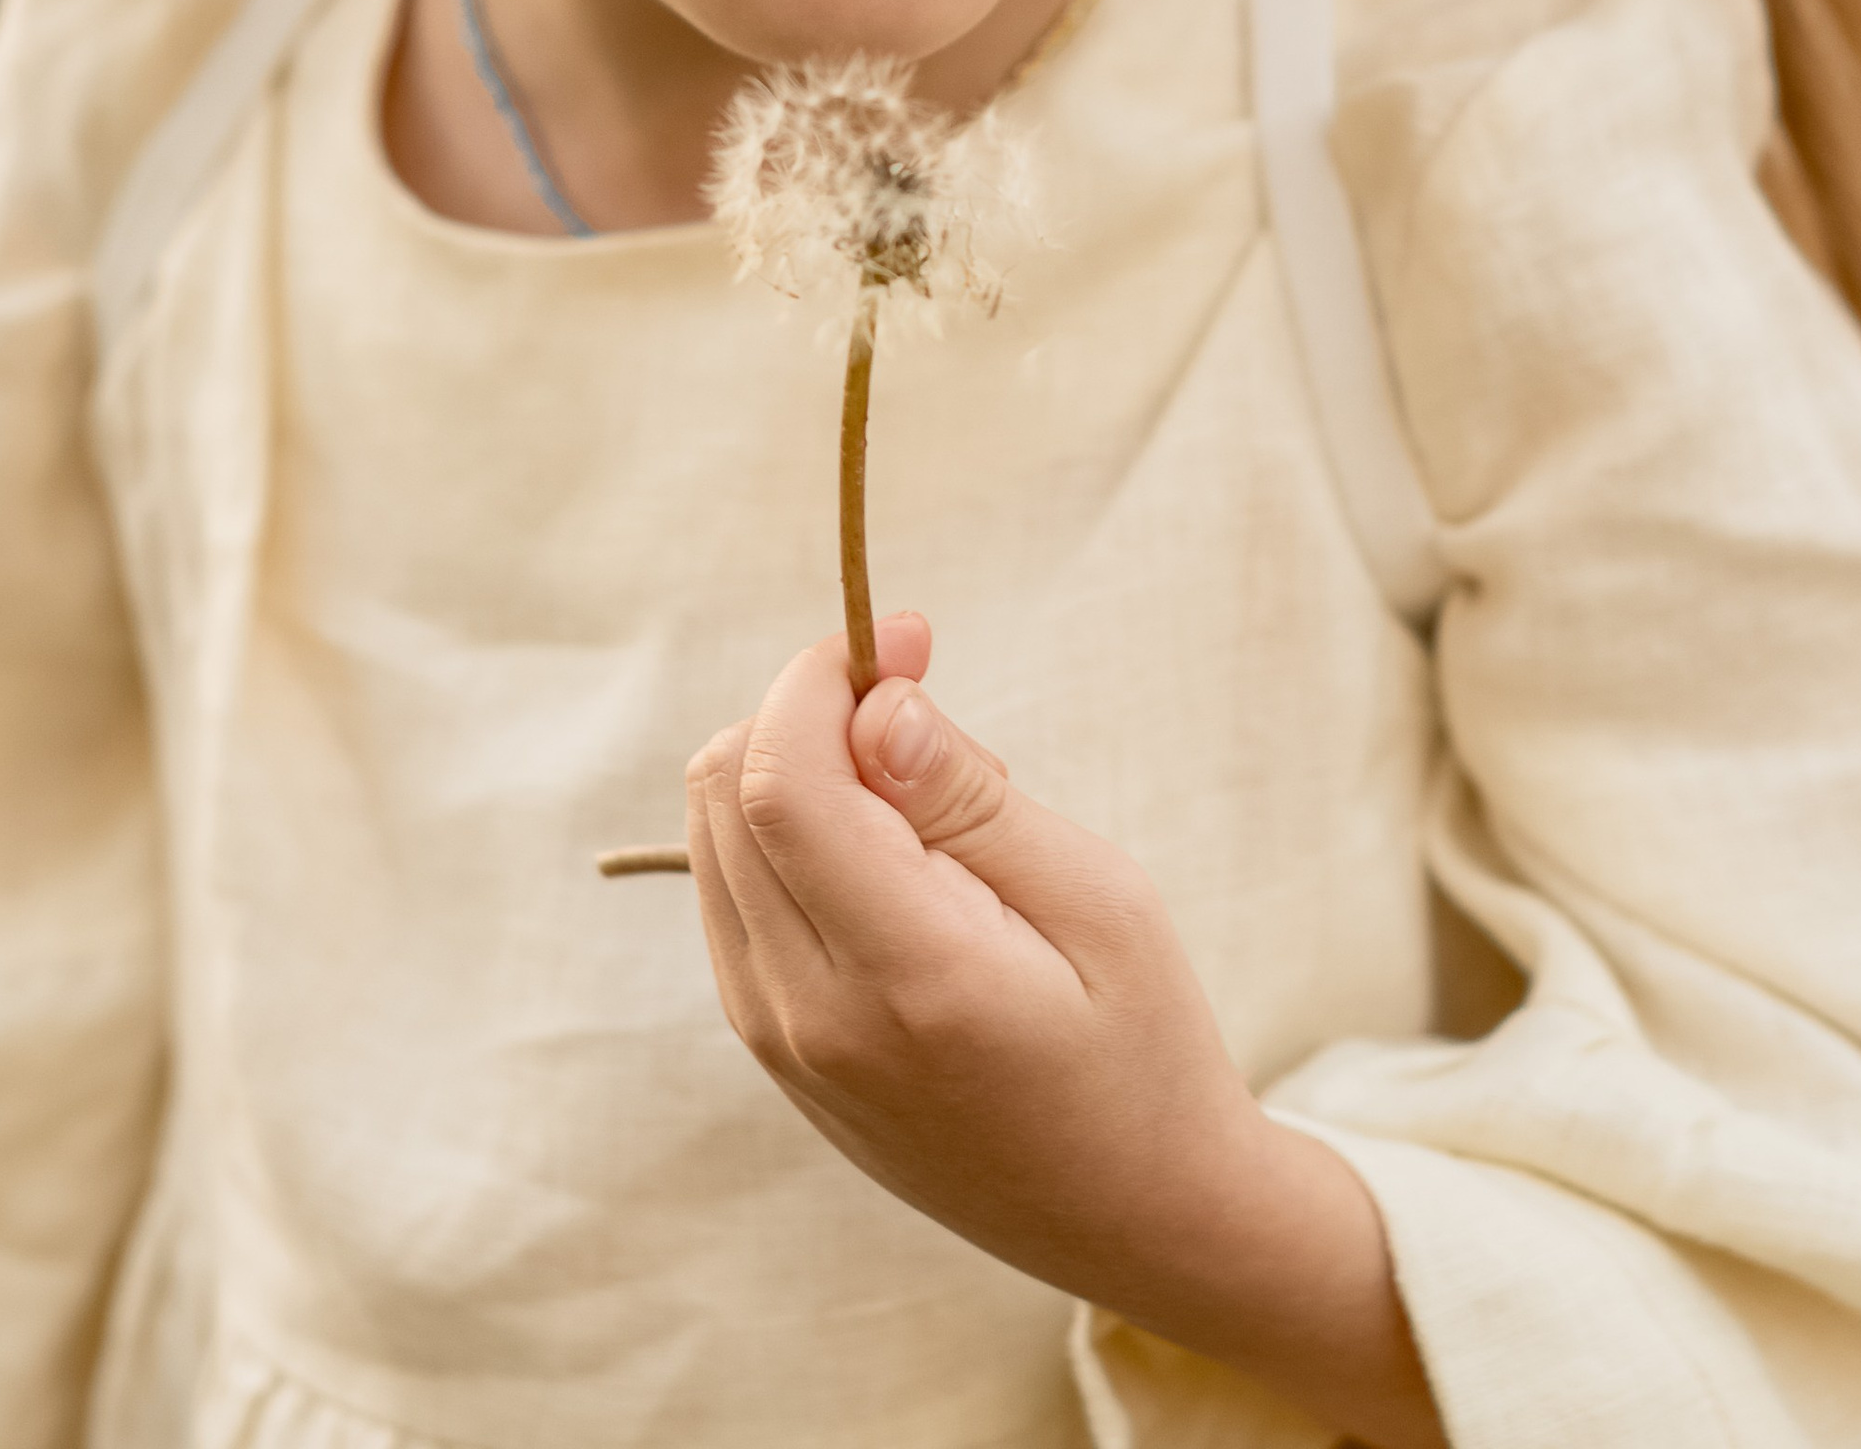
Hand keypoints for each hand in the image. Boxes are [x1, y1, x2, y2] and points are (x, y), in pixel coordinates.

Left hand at [687, 619, 1442, 1448]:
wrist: (1143, 1222)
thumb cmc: (1145, 1049)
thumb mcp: (1098, 899)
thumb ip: (969, 798)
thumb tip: (872, 703)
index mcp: (903, 979)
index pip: (780, 785)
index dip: (819, 678)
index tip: (904, 637)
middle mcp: (811, 1018)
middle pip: (725, 793)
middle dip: (806, 707)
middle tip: (920, 695)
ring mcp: (781, 1047)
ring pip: (714, 839)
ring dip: (794, 769)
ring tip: (923, 795)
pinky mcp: (778, 1056)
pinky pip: (732, 899)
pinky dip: (786, 836)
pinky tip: (891, 854)